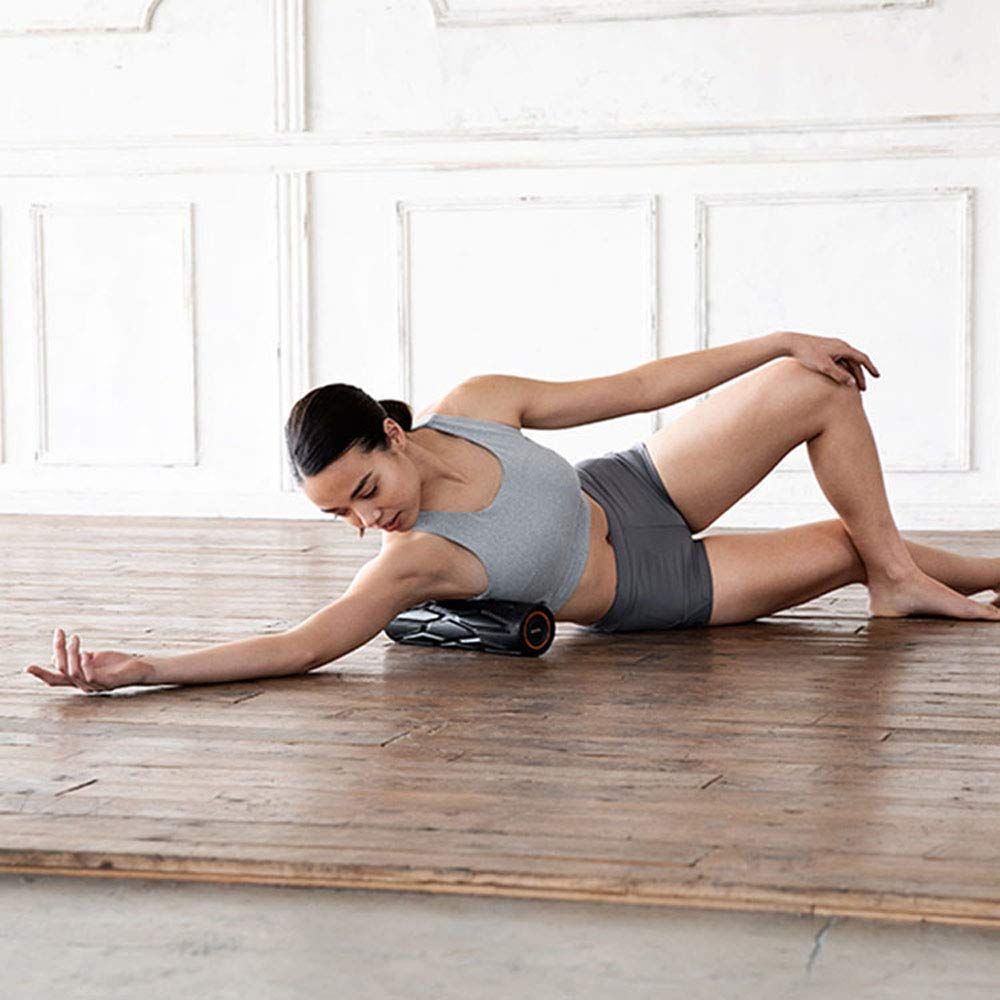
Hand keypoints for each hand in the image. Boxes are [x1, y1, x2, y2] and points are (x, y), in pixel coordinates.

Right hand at [25, 627, 150, 693]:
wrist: (139, 668)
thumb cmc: (115, 664)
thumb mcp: (92, 658)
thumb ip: (75, 657)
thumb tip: (55, 654)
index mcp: (78, 679)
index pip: (55, 679)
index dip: (40, 674)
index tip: (27, 667)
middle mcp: (83, 684)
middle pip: (60, 672)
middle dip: (57, 652)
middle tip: (60, 633)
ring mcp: (94, 685)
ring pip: (73, 672)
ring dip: (72, 652)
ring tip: (75, 638)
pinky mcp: (106, 683)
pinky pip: (90, 676)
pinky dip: (85, 663)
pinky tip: (87, 653)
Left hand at [780, 331, 880, 390]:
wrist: (791, 342)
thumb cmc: (806, 355)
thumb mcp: (824, 367)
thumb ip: (839, 375)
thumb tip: (853, 384)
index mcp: (843, 348)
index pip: (862, 358)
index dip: (871, 368)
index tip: (877, 377)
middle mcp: (840, 345)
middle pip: (855, 361)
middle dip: (860, 375)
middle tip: (863, 389)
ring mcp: (832, 346)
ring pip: (847, 361)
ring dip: (852, 373)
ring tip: (852, 386)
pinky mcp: (825, 349)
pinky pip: (839, 360)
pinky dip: (843, 369)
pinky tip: (840, 377)